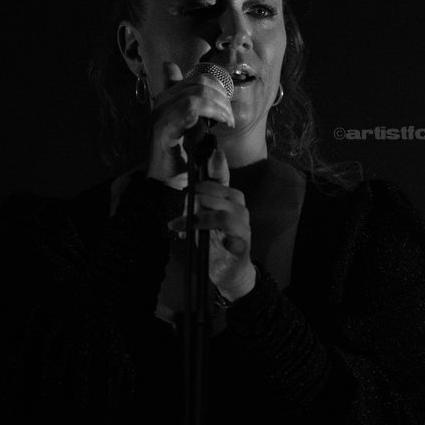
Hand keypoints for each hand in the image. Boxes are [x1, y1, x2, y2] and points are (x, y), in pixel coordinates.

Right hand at [147, 61, 235, 184]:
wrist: (167, 189)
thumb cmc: (181, 161)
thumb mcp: (188, 127)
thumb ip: (184, 99)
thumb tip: (169, 66)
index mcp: (167, 99)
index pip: (198, 77)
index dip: (219, 86)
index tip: (228, 107)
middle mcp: (160, 102)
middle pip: (201, 82)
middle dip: (223, 97)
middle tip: (229, 118)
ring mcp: (159, 114)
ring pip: (197, 92)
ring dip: (220, 106)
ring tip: (227, 122)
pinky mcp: (162, 128)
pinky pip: (190, 107)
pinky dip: (212, 112)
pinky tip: (221, 123)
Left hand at [168, 148, 255, 300]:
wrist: (229, 272)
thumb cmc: (214, 243)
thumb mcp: (201, 221)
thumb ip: (194, 206)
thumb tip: (184, 194)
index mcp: (228, 199)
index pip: (223, 177)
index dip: (218, 164)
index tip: (213, 152)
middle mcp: (238, 208)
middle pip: (217, 193)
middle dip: (196, 199)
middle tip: (181, 211)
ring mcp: (243, 226)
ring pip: (222, 213)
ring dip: (200, 218)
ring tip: (184, 225)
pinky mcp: (243, 244)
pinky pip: (233, 238)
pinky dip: (219, 238)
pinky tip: (208, 239)